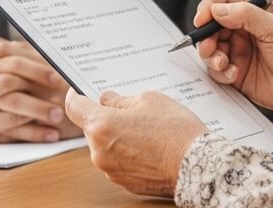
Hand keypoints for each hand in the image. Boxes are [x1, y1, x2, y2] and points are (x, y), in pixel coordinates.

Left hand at [65, 88, 207, 197]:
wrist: (198, 166)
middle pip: (92, 128)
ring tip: (146, 129)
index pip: (74, 107)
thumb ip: (121, 99)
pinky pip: (119, 162)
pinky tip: (149, 146)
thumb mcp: (149, 100)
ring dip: (118, 136)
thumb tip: (108, 100)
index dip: (75, 95)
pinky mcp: (125, 183)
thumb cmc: (175, 130)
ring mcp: (111, 171)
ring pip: (106, 146)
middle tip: (130, 110)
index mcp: (101, 126)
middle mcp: (99, 152)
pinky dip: (128, 153)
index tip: (78, 90)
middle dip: (106, 117)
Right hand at [194, 0, 272, 130]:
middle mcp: (243, 30)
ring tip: (223, 63)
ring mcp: (238, 52)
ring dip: (211, 55)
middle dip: (206, 36)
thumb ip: (245, 15)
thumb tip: (217, 10)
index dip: (209, 8)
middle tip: (209, 46)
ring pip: (210, 48)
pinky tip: (233, 75)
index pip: (223, 1)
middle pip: (211, 25)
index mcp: (254, 12)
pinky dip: (219, 72)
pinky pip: (215, 70)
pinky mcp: (236, 73)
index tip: (202, 19)